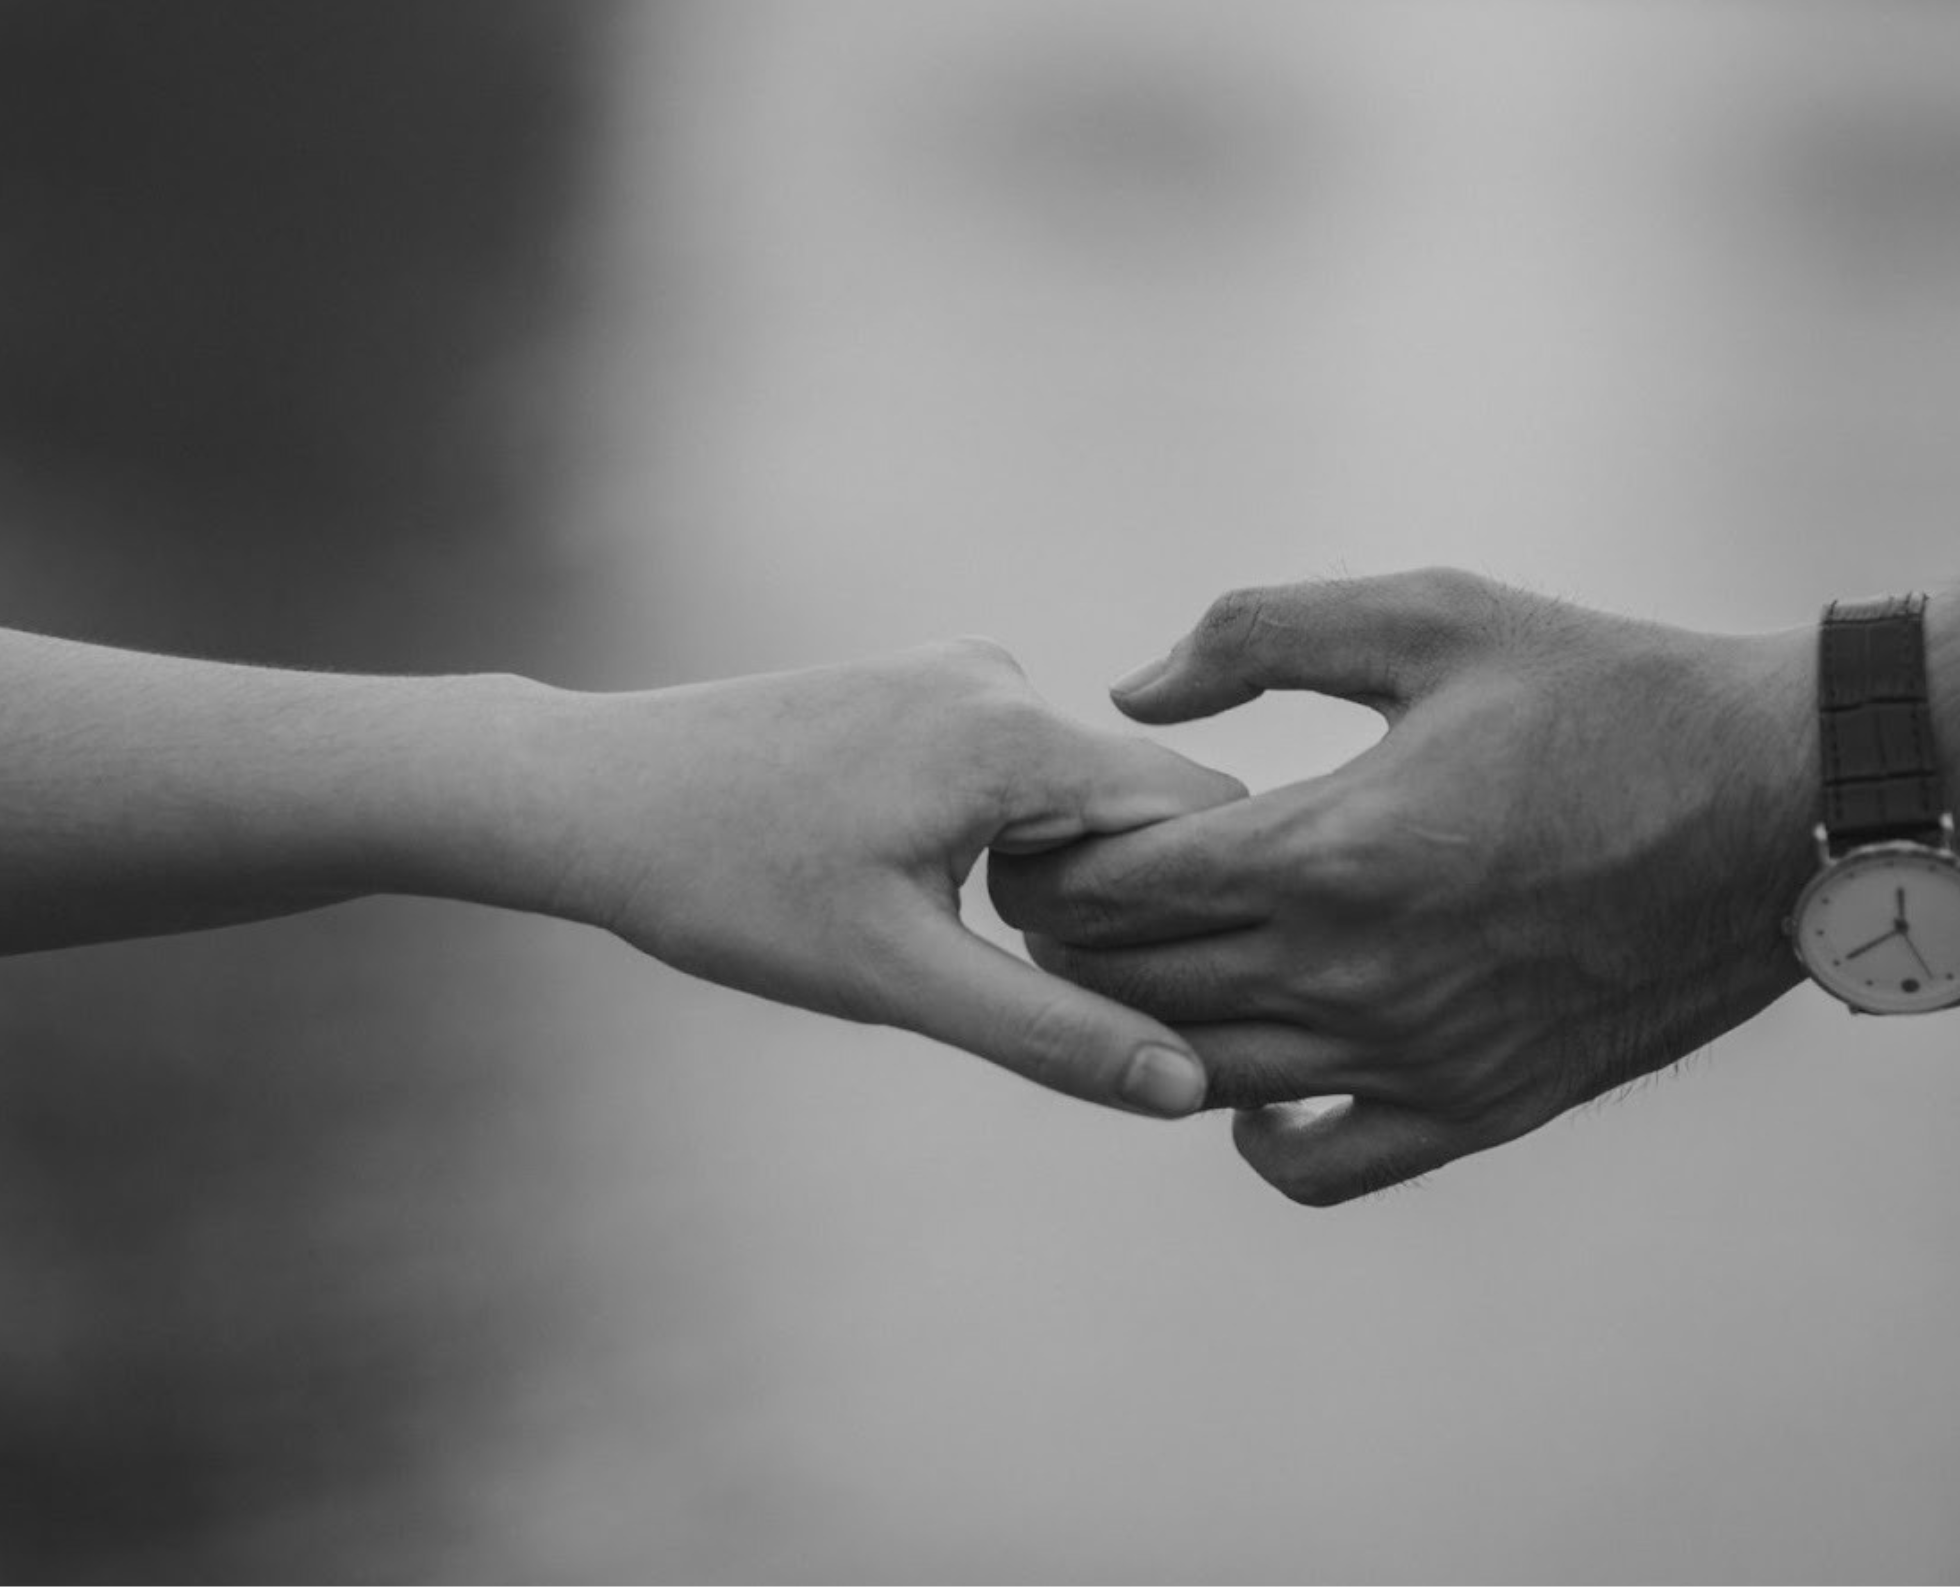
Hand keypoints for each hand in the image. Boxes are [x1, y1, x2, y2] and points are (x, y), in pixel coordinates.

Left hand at [529, 639, 1243, 1115]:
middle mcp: (1003, 677)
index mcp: (1017, 731)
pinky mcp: (922, 687)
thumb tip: (1187, 1087)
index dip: (1208, 909)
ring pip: (1079, 794)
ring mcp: (959, 673)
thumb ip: (1052, 1032)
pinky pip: (1020, 770)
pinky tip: (913, 886)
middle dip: (1125, 903)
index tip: (1171, 994)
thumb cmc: (728, 885)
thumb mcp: (896, 978)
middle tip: (1034, 984)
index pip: (1203, 811)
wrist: (591, 796)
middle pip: (1144, 803)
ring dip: (1060, 875)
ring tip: (945, 934)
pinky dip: (1010, 838)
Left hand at [989, 571, 1818, 1200]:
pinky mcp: (1475, 1109)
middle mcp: (1356, 975)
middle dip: (1068, 939)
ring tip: (1137, 964)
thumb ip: (1259, 634)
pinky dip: (1255, 1134)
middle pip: (1131, 987)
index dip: (1047, 861)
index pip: (1110, 890)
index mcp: (1332, 849)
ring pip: (1199, 1076)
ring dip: (1139, 1025)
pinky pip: (1316, 1167)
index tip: (1042, 831)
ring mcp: (1414, 1058)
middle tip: (1063, 893)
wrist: (1782, 804)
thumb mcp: (1434, 615)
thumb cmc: (1608, 692)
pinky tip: (1257, 1071)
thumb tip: (1132, 693)